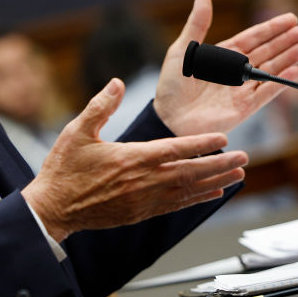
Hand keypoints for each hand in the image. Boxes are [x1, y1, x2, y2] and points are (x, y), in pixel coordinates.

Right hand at [21, 79, 247, 241]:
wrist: (53, 210)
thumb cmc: (64, 170)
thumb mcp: (76, 132)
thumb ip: (100, 106)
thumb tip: (118, 83)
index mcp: (131, 159)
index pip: (174, 150)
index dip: (201, 144)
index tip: (223, 138)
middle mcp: (143, 182)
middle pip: (190, 173)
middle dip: (220, 165)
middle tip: (244, 157)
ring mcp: (144, 201)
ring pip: (188, 191)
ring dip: (215, 182)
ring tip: (238, 174)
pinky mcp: (141, 213)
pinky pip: (177, 206)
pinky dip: (198, 199)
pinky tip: (214, 194)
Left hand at [154, 0, 297, 136]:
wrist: (168, 119)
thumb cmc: (172, 86)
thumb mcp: (183, 50)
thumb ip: (197, 24)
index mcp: (223, 56)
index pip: (253, 38)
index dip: (272, 28)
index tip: (292, 19)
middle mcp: (235, 71)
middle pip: (267, 52)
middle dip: (287, 41)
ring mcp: (241, 90)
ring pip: (270, 71)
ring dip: (289, 59)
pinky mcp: (244, 108)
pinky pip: (265, 94)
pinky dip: (280, 83)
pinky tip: (295, 71)